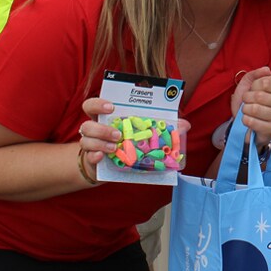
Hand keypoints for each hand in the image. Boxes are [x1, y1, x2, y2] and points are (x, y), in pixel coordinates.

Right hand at [77, 97, 193, 170]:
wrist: (113, 166)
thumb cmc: (128, 143)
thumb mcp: (143, 134)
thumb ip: (162, 127)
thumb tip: (185, 125)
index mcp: (105, 118)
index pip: (92, 105)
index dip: (98, 103)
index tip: (112, 107)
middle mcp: (95, 129)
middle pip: (86, 123)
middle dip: (101, 127)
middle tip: (118, 133)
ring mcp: (91, 145)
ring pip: (86, 140)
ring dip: (100, 142)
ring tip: (116, 147)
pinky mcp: (91, 160)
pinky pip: (88, 156)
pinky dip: (95, 156)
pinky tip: (103, 157)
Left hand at [232, 67, 270, 149]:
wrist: (248, 121)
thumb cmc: (251, 101)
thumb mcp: (250, 83)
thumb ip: (256, 74)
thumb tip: (267, 70)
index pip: (264, 82)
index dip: (254, 86)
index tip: (254, 89)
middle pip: (260, 96)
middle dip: (247, 98)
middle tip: (247, 101)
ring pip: (256, 109)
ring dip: (245, 109)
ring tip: (247, 110)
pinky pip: (254, 122)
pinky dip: (246, 120)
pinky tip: (247, 119)